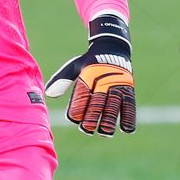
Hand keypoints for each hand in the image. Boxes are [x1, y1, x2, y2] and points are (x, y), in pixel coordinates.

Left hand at [45, 15, 135, 135]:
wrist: (112, 46)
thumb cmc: (89, 61)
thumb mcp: (74, 66)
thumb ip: (62, 80)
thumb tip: (49, 94)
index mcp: (88, 75)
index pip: (82, 96)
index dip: (77, 109)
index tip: (74, 119)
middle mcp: (103, 80)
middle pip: (98, 103)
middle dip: (92, 117)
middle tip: (87, 130)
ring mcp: (117, 84)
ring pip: (114, 105)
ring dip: (110, 120)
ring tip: (105, 133)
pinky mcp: (129, 88)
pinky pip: (130, 104)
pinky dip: (129, 117)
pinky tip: (127, 130)